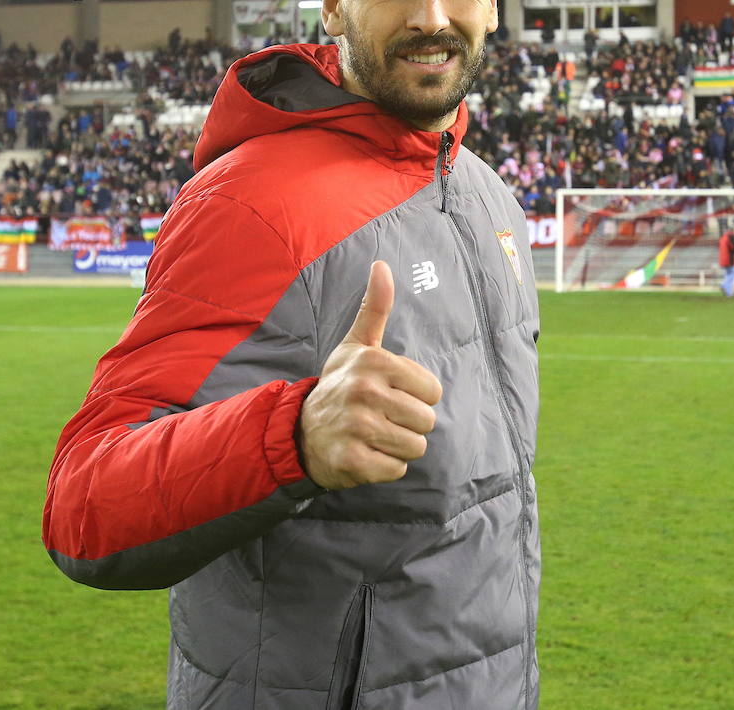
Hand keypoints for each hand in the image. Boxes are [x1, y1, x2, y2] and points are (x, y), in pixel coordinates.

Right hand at [298, 261, 441, 489]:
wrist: (300, 431)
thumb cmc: (340, 384)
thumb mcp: (357, 344)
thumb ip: (375, 307)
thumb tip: (381, 264)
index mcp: (374, 362)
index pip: (433, 391)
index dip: (417, 397)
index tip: (391, 394)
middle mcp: (365, 392)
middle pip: (427, 421)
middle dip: (409, 424)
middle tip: (382, 417)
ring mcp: (357, 427)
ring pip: (415, 447)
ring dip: (398, 446)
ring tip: (374, 435)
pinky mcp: (351, 461)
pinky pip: (396, 469)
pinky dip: (385, 467)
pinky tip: (365, 453)